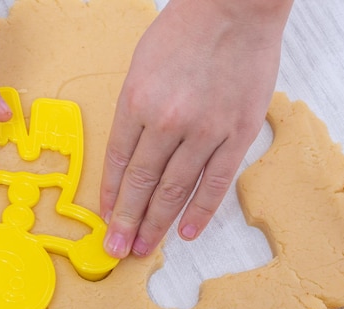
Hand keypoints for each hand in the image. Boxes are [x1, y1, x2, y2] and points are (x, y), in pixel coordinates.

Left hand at [100, 0, 292, 257]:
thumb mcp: (141, 68)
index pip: (117, 162)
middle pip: (140, 183)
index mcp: (136, 101)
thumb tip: (129, 157)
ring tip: (143, 249)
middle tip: (117, 250)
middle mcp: (167, 121)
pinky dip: (201, 211)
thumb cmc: (185, 32)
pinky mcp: (238, 134)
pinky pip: (216, 183)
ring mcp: (205, 130)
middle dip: (126, 221)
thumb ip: (134, 112)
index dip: (109, 195)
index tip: (104, 218)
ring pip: (174, 190)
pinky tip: (188, 232)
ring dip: (156, 224)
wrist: (236, 7)